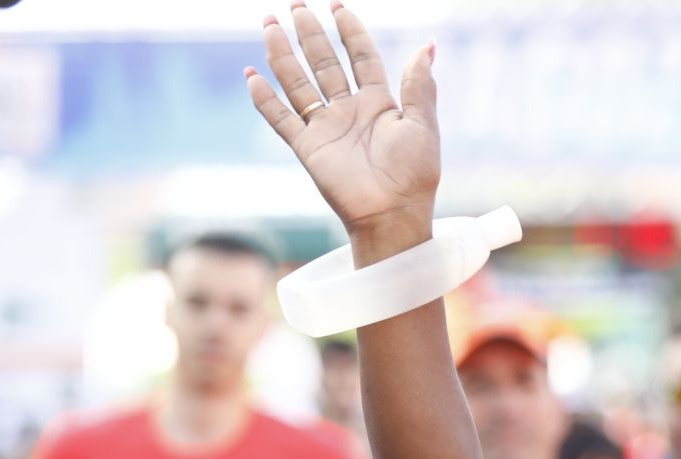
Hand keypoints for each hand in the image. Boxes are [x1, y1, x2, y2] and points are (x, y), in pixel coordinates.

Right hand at [246, 2, 440, 235]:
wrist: (393, 214)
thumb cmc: (414, 174)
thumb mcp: (422, 124)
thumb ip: (419, 85)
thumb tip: (428, 44)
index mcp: (379, 103)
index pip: (360, 56)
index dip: (349, 30)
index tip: (336, 5)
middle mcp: (349, 111)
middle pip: (325, 62)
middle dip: (309, 33)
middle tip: (295, 4)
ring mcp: (326, 128)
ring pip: (299, 83)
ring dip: (282, 55)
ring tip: (269, 25)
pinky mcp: (308, 148)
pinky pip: (282, 119)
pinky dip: (265, 100)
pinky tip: (252, 76)